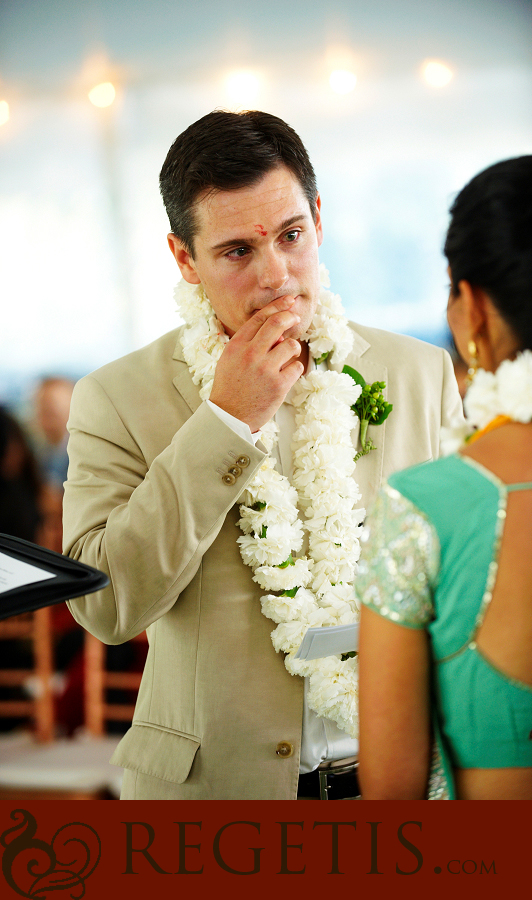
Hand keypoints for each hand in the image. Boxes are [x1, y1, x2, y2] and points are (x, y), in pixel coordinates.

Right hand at [209, 296, 303, 431]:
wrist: (230, 417)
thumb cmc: (231, 386)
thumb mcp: (230, 359)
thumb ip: (250, 343)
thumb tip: (278, 333)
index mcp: (236, 346)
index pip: (260, 318)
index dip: (277, 306)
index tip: (289, 301)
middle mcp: (250, 354)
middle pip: (278, 324)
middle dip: (290, 317)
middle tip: (295, 318)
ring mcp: (265, 370)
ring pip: (291, 345)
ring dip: (291, 350)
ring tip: (284, 360)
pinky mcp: (279, 385)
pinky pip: (297, 366)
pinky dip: (294, 369)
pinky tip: (284, 376)